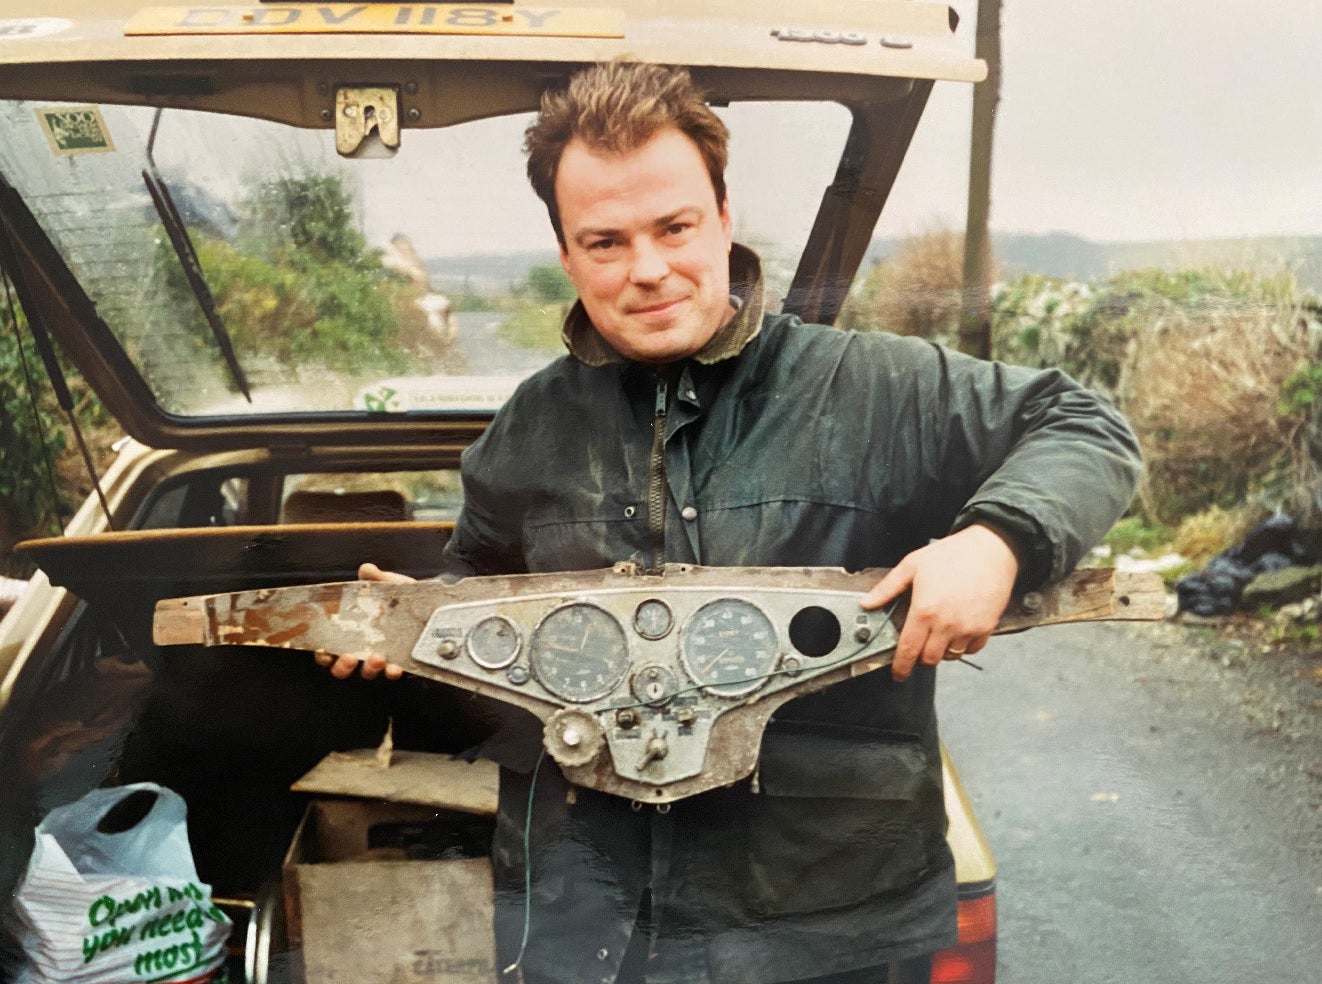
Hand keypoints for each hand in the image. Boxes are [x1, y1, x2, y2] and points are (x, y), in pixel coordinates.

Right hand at [315, 562, 415, 680]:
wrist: (433, 603)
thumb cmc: (402, 596)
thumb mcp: (388, 585)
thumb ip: (375, 578)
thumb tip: (367, 569)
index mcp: (352, 631)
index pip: (328, 649)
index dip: (323, 654)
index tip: (324, 652)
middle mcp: (363, 648)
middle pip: (343, 668)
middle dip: (343, 667)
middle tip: (349, 658)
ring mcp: (382, 659)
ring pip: (367, 673)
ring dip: (369, 669)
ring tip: (377, 659)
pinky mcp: (401, 663)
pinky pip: (393, 673)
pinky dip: (392, 673)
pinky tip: (396, 667)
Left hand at [860, 524, 1018, 681]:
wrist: (990, 549)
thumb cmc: (951, 554)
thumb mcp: (912, 565)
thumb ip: (888, 588)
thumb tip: (867, 603)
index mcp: (925, 611)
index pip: (909, 650)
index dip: (901, 667)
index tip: (898, 674)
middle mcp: (946, 624)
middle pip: (929, 659)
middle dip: (921, 656)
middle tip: (920, 643)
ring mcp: (968, 628)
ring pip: (951, 656)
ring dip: (942, 650)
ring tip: (939, 632)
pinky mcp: (986, 628)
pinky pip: (971, 649)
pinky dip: (963, 646)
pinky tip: (958, 629)